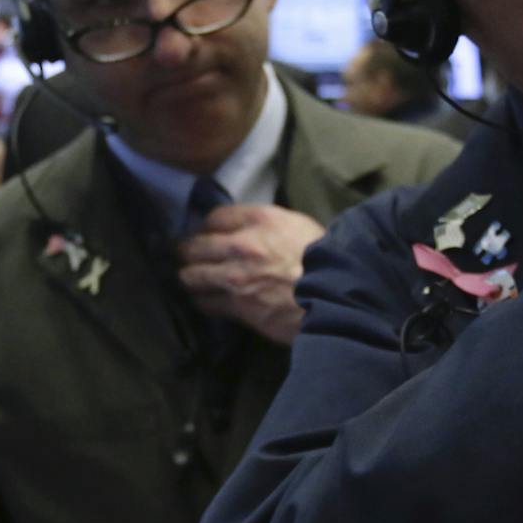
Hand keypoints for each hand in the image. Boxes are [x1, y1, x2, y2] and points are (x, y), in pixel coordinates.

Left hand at [177, 204, 325, 344]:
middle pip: (193, 246)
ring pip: (191, 276)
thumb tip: (244, 228)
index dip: (207, 226)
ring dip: (191, 277)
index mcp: (260, 220)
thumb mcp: (297, 225)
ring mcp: (235, 278)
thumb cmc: (323, 258)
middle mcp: (241, 246)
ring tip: (193, 278)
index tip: (206, 233)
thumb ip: (266, 223)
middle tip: (186, 256)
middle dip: (187, 251)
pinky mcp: (237, 306)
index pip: (215, 216)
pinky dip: (203, 300)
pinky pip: (206, 303)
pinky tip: (207, 298)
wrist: (336, 295)